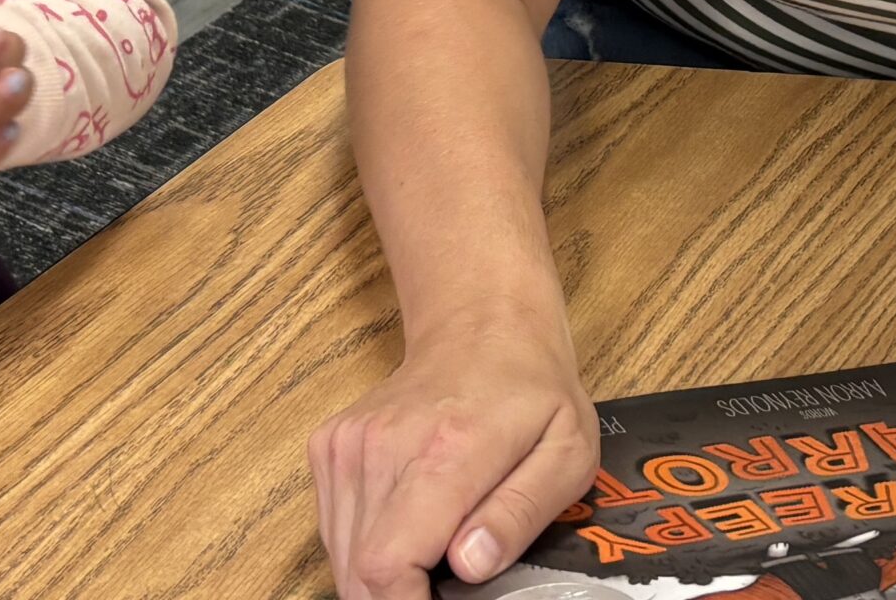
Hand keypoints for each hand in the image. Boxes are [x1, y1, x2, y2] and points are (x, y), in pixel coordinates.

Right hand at [311, 315, 597, 599]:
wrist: (481, 323)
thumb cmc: (532, 391)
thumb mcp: (566, 455)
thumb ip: (520, 515)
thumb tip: (469, 566)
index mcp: (445, 453)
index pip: (386, 567)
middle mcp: (381, 447)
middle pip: (357, 574)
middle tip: (447, 590)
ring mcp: (347, 445)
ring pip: (340, 559)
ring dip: (382, 580)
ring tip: (434, 558)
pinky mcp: (329, 446)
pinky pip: (333, 530)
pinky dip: (364, 549)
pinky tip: (409, 531)